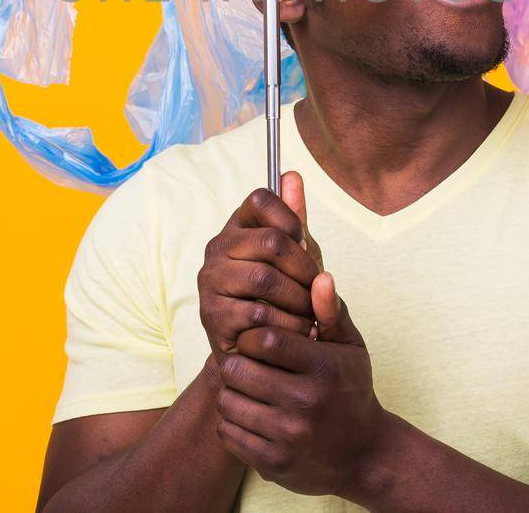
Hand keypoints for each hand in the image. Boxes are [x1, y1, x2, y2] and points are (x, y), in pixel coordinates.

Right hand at [197, 172, 321, 355]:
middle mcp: (217, 249)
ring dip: (299, 300)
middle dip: (304, 268)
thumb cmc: (282, 298)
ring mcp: (210, 282)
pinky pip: (259, 314)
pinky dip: (288, 324)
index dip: (290, 219)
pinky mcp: (212, 317)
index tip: (304, 243)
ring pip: (265, 279)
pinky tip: (298, 331)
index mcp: (237, 227)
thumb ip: (294, 219)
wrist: (261, 352)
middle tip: (317, 289)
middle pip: (271, 241)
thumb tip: (292, 176)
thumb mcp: (295, 258)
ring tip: (312, 314)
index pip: (260, 200)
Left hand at [214, 272, 388, 497]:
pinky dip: (232, 423)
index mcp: (323, 369)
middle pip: (238, 371)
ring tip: (249, 390)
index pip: (263, 339)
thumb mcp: (351, 349)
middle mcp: (305, 404)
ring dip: (232, 393)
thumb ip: (332, 312)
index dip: (251, 336)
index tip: (258, 341)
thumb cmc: (353, 391)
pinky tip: (251, 416)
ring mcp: (288, 438)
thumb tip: (320, 276)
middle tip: (248, 365)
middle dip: (238, 363)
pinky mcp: (273, 464)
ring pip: (228, 403)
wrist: (365, 455)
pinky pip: (228, 434)